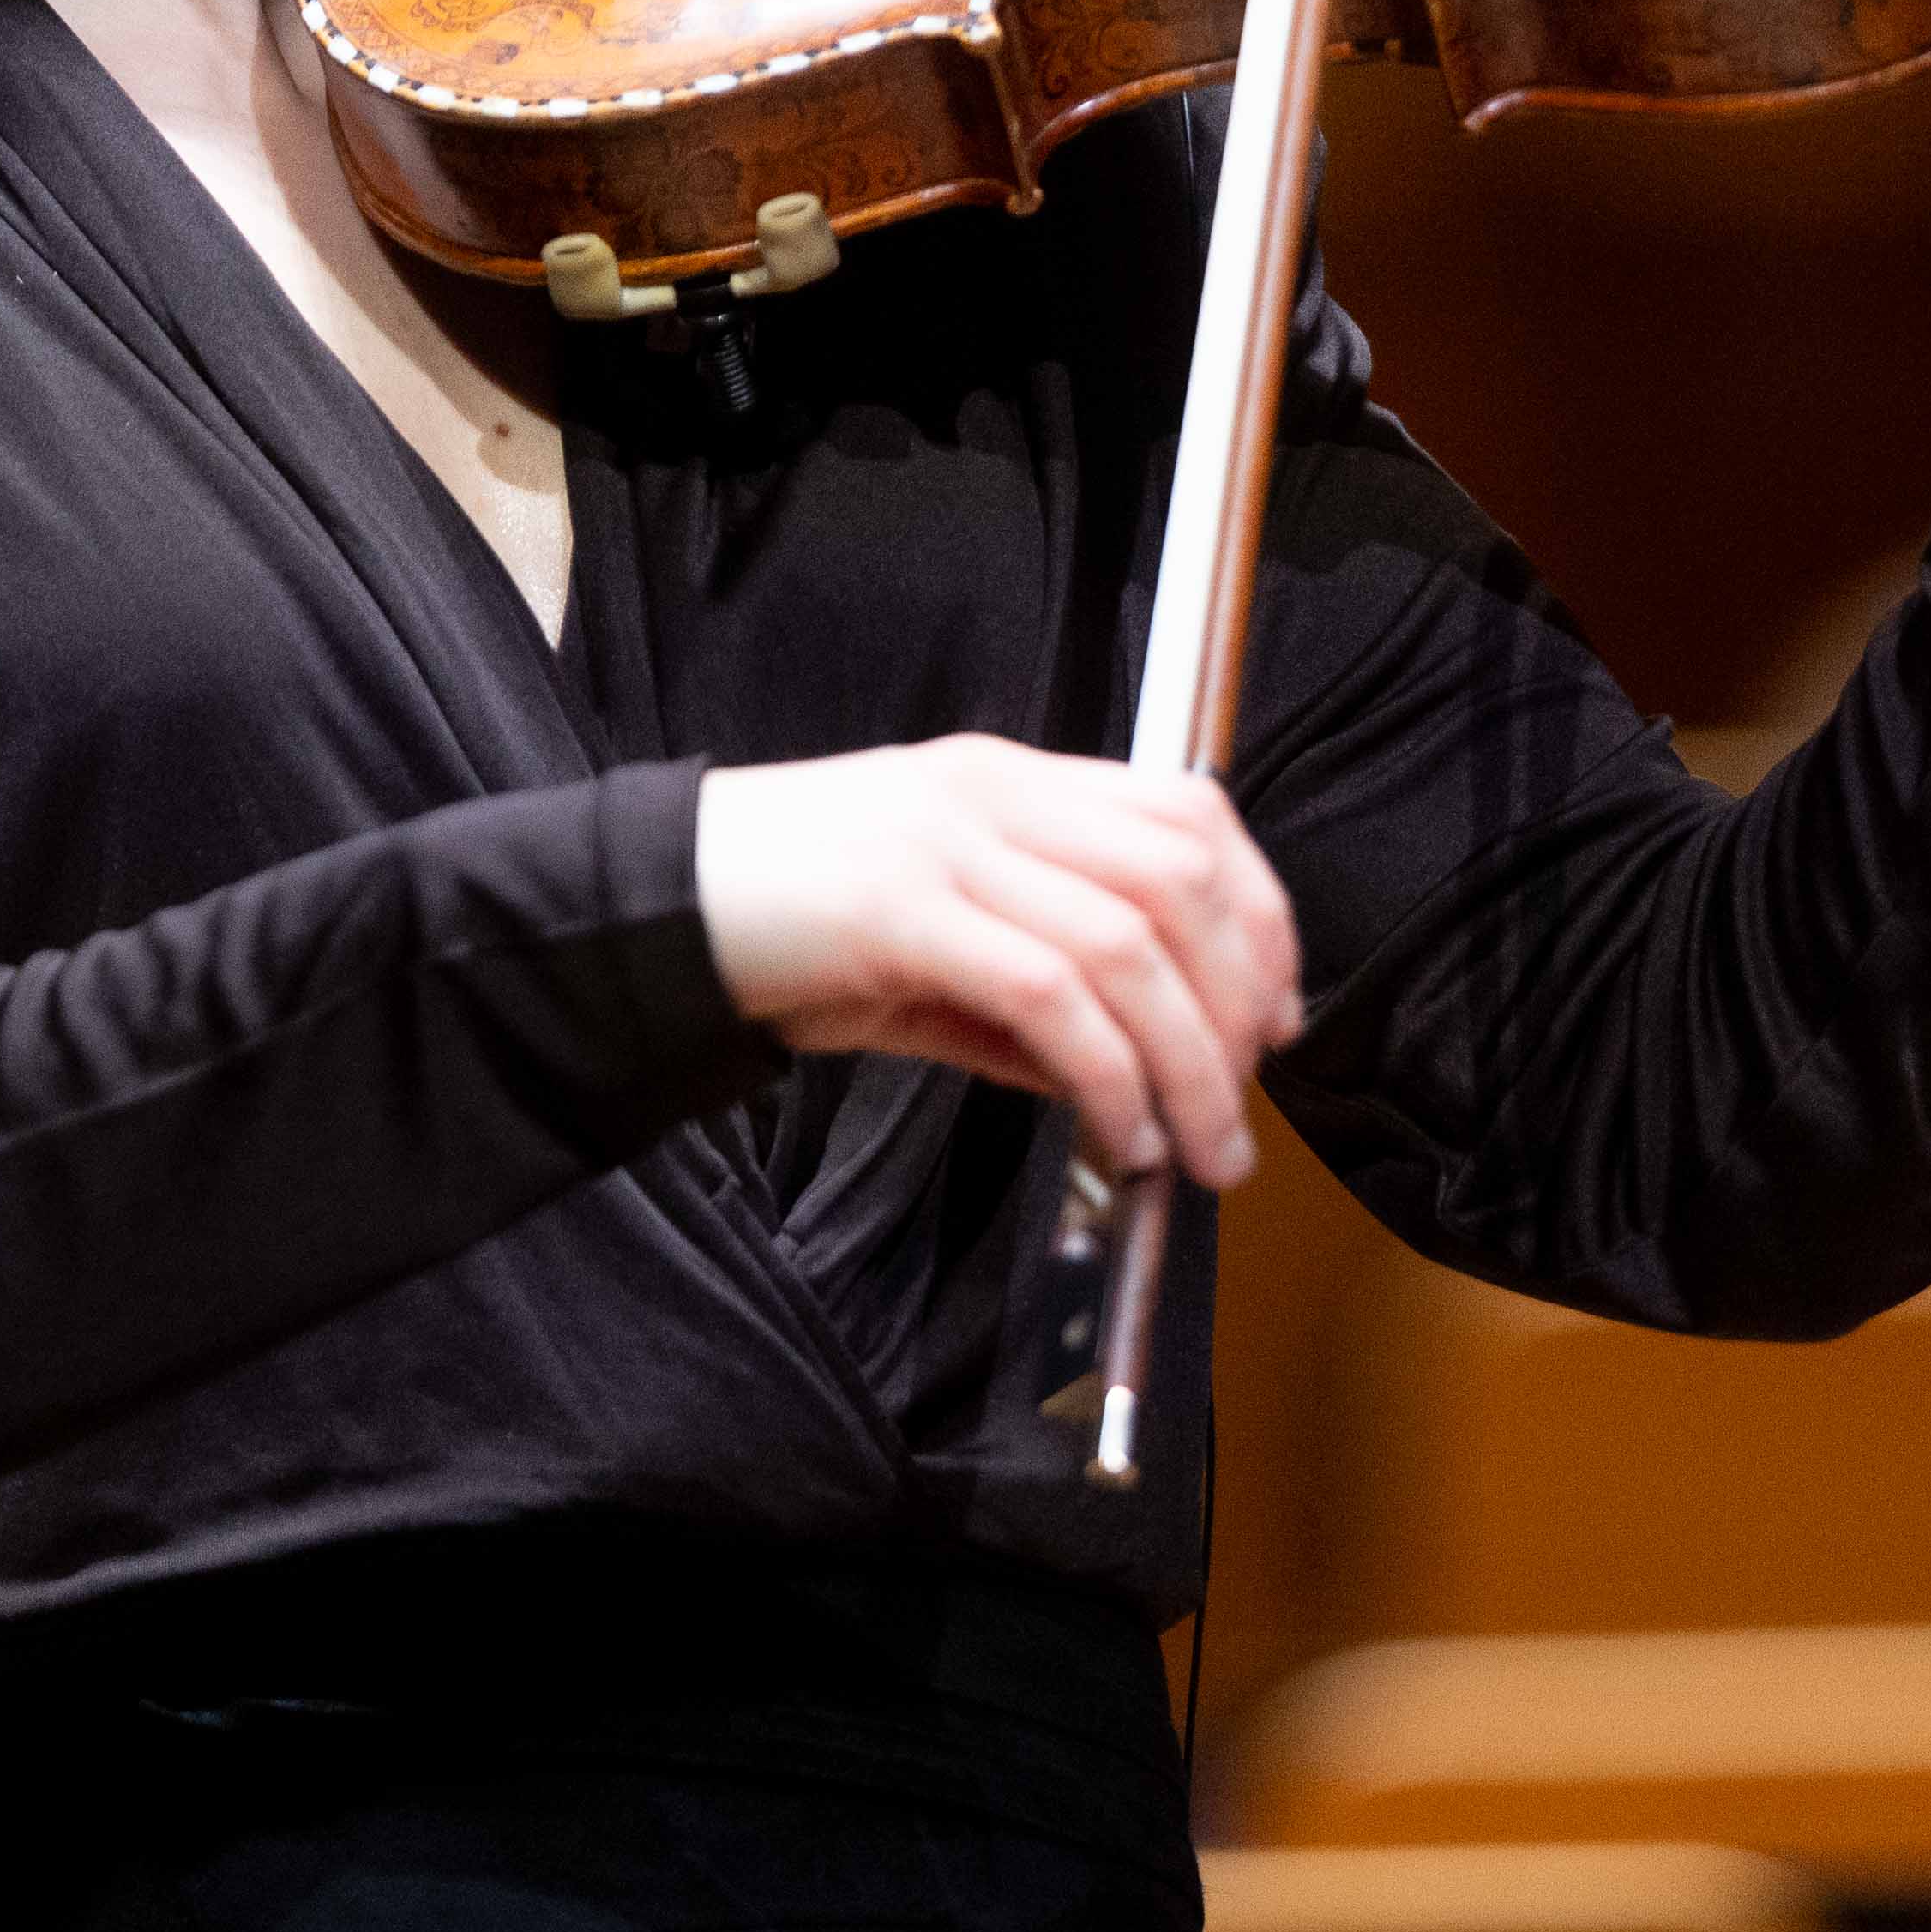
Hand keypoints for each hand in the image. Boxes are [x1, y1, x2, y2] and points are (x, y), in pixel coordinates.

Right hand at [685, 736, 1297, 1184]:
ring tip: (1199, 1150)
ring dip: (1190, 1062)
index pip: (1189, 812)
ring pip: (1131, 942)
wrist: (652, 907)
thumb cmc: (790, 926)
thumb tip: (1133, 1076)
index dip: (1260, 912)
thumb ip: (1035, 995)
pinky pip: (1049, 995)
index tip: (1278, 1014)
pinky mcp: (900, 910)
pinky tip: (1118, 1136)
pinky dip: (1108, 1077)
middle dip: (1238, 1003)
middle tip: (1241, 1106)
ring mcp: (947, 844)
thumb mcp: (934, 945)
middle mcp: (993, 794)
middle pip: (1181, 879)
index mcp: (1010, 782)